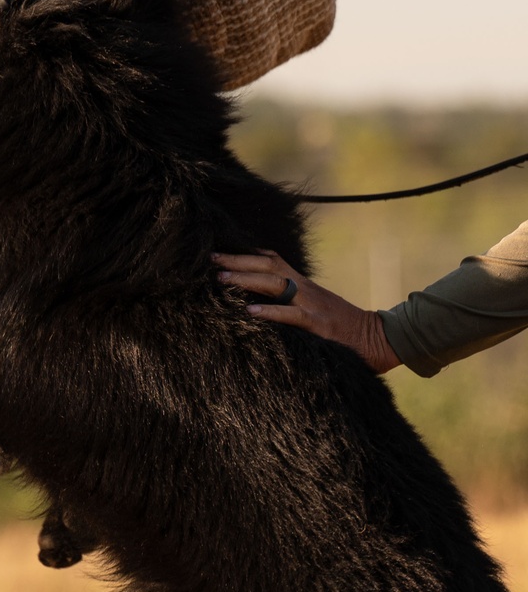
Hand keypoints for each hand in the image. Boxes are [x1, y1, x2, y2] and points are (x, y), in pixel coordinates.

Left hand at [213, 250, 399, 374]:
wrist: (380, 339)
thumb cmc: (344, 328)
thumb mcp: (316, 309)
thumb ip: (293, 303)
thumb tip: (259, 304)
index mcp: (304, 285)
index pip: (272, 260)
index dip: (246, 254)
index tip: (221, 252)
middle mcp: (305, 289)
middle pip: (267, 266)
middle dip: (238, 261)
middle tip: (211, 259)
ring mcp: (312, 305)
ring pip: (275, 284)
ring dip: (246, 280)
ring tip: (221, 279)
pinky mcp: (320, 326)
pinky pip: (292, 315)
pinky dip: (270, 312)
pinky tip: (249, 312)